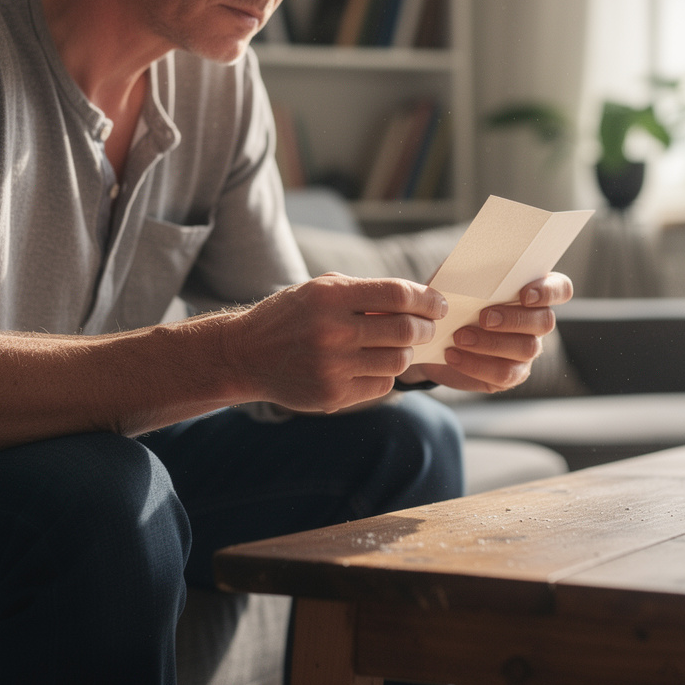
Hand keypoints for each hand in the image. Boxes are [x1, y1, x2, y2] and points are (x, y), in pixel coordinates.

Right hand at [223, 273, 447, 411]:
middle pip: (406, 331)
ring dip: (404, 353)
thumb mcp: (321, 290)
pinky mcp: (332, 394)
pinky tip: (369, 366)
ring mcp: (333, 366)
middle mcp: (332, 330)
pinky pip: (381, 386)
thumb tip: (419, 300)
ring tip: (394, 346)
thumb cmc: (291, 316)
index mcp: (331, 296)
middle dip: (425, 329)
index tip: (438, 305)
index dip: (427, 300)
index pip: (398, 295)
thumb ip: (365, 292)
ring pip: (397, 361)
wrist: (246, 354)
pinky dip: (383, 375)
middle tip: (427, 328)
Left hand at [401, 272, 573, 392]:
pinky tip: (453, 354)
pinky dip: (476, 364)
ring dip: (491, 343)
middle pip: (545, 321)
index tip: (524, 295)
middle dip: (515, 319)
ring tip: (460, 337)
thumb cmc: (451, 300)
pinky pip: (504, 374)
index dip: (549, 291)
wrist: (431, 336)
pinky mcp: (511, 374)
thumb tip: (472, 267)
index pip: (560, 288)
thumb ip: (469, 271)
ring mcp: (527, 350)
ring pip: (527, 349)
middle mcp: (536, 322)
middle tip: (484, 317)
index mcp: (531, 292)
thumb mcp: (456, 280)